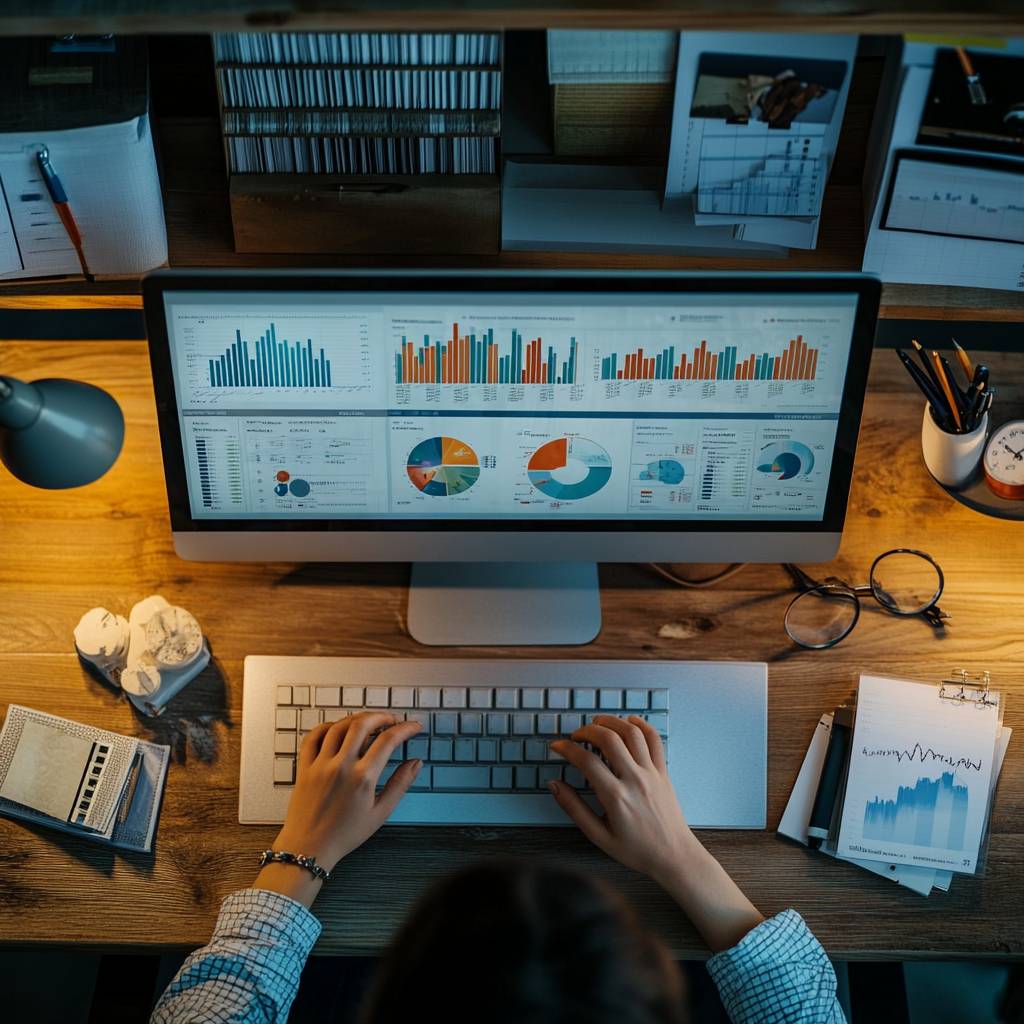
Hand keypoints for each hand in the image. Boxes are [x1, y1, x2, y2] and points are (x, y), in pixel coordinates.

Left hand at [255, 712, 421, 906]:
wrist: (309, 848)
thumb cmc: (344, 834)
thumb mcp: (380, 813)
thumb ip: (400, 784)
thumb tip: (415, 764)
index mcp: (362, 778)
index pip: (388, 740)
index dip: (405, 728)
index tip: (412, 727)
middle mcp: (340, 766)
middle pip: (362, 724)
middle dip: (381, 716)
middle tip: (391, 720)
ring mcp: (320, 764)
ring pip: (339, 726)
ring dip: (357, 718)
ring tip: (368, 722)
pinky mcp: (305, 767)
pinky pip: (313, 736)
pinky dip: (327, 726)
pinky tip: (337, 729)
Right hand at [549, 714, 763, 951]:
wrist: (673, 856)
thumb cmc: (636, 850)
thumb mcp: (598, 836)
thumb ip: (574, 808)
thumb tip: (554, 785)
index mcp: (616, 797)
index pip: (586, 761)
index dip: (567, 748)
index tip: (557, 746)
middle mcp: (634, 780)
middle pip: (609, 739)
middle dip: (587, 730)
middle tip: (576, 735)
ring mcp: (651, 773)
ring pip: (632, 733)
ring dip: (612, 722)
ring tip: (597, 723)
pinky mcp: (663, 771)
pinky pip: (655, 740)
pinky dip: (642, 725)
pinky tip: (630, 722)